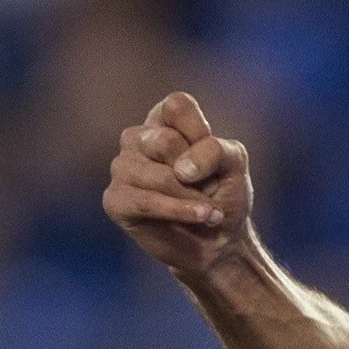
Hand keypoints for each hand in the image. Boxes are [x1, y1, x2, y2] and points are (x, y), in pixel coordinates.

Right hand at [106, 91, 253, 277]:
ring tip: (208, 210)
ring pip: (159, 176)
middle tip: (210, 189)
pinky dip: (178, 212)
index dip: (200, 133)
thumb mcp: (234, 163)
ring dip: (192, 197)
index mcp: (163, 120)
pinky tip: (198, 217)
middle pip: (165, 142)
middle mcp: (137, 139)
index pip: (176, 106)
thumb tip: (181, 170)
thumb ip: (214, 150)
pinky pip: (145, 202)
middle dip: (198, 174)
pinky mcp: (115, 200)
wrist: (218, 243)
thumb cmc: (223, 195)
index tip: (214, 158)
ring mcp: (122, 169)